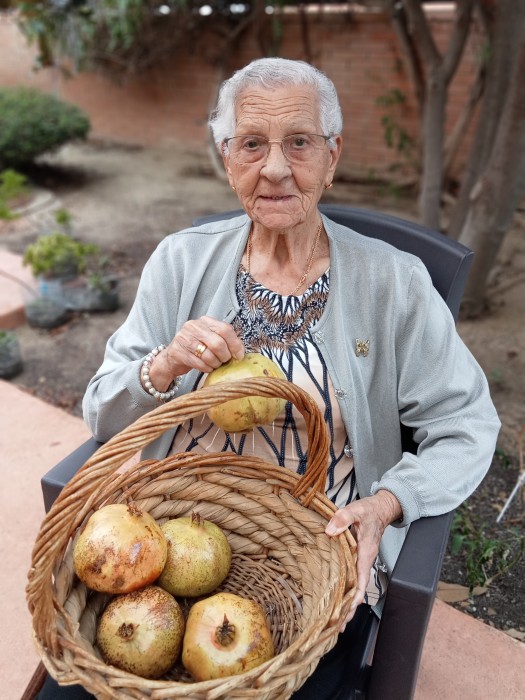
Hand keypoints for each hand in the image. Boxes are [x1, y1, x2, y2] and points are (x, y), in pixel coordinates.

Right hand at [145, 316, 244, 390]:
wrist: (172, 358)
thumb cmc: (197, 349)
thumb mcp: (211, 340)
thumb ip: (226, 341)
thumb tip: (240, 351)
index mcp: (205, 321)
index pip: (225, 329)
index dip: (235, 344)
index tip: (238, 356)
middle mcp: (193, 326)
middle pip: (218, 343)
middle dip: (225, 356)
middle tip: (224, 361)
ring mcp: (183, 338)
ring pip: (208, 355)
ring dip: (215, 364)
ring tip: (214, 365)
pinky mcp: (177, 351)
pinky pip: (199, 363)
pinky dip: (206, 368)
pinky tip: (206, 368)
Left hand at [325, 490, 401, 628]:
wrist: (381, 509)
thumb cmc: (369, 510)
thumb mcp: (356, 510)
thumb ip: (343, 518)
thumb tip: (329, 531)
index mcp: (366, 553)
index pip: (361, 580)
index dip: (354, 598)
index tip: (346, 612)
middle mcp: (365, 561)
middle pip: (358, 591)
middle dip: (349, 609)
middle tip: (337, 627)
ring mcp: (362, 562)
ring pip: (355, 588)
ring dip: (346, 604)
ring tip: (334, 622)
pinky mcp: (358, 560)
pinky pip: (352, 579)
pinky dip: (346, 592)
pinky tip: (337, 600)